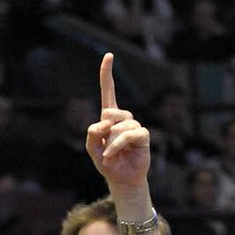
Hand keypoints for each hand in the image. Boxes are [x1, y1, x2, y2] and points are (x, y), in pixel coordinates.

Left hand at [84, 53, 149, 194]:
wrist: (120, 179)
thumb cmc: (106, 162)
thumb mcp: (91, 148)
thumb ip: (91, 133)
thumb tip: (104, 122)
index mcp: (109, 117)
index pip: (108, 92)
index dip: (107, 74)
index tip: (108, 55)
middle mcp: (123, 118)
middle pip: (110, 112)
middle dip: (103, 131)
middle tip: (102, 146)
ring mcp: (134, 126)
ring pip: (118, 127)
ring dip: (109, 144)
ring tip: (109, 155)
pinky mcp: (143, 135)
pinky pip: (129, 135)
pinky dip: (116, 146)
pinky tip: (112, 156)